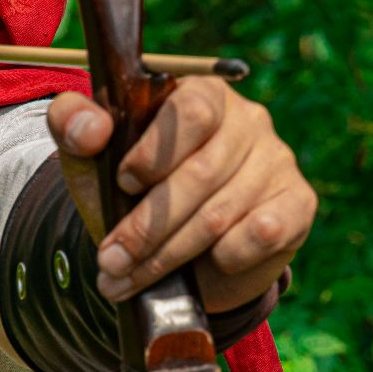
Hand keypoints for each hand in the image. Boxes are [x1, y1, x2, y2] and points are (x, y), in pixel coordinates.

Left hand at [47, 77, 315, 312]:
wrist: (175, 247)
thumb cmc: (133, 190)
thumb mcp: (93, 159)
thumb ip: (74, 126)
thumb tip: (90, 127)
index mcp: (200, 94)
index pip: (191, 111)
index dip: (156, 151)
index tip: (124, 182)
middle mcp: (247, 120)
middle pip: (203, 171)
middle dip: (148, 224)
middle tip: (110, 258)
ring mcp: (277, 159)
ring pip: (223, 212)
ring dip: (169, 254)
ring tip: (127, 277)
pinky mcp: (298, 202)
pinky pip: (265, 231)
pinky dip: (228, 255)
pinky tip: (203, 267)